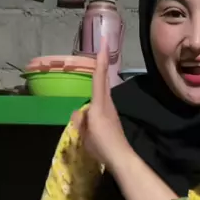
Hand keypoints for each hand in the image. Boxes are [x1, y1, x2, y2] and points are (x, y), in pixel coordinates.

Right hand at [73, 38, 130, 168]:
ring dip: (99, 78)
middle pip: (104, 79)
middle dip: (101, 62)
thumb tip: (79, 112)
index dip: (100, 59)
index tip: (103, 42)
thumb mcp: (85, 133)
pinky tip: (91, 104)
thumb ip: (80, 120)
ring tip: (95, 68)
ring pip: (102, 91)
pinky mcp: (111, 118)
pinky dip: (97, 96)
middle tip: (102, 45)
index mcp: (99, 104)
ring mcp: (111, 110)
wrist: (120, 157)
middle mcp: (106, 103)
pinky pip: (101, 102)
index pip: (99, 77)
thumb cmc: (102, 145)